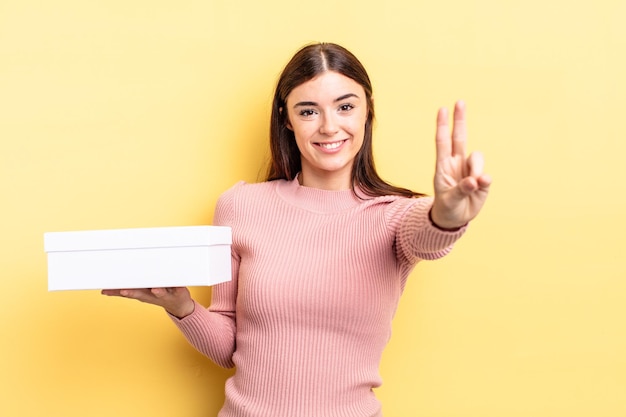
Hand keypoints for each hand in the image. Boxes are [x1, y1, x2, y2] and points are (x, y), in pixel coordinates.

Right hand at [101, 287, 194, 318]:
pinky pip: (179, 288)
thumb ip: (126, 291)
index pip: (128, 293)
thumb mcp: (141, 294)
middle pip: (141, 294)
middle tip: (124, 291)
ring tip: (154, 289)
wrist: (179, 305)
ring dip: (157, 291)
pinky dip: (178, 287)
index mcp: (143, 294)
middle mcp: (152, 295)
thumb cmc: (158, 295)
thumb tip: (105, 290)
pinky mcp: (179, 291)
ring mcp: (166, 294)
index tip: (107, 290)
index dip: (118, 292)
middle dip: (133, 293)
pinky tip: (178, 284)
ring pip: (161, 293)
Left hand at [431, 101, 490, 229]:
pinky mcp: (482, 180)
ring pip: (477, 157)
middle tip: (460, 101)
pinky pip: (486, 175)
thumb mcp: (449, 201)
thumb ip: (461, 190)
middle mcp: (456, 164)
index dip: (442, 126)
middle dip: (459, 119)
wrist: (455, 219)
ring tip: (472, 185)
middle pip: (459, 137)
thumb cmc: (447, 207)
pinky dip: (484, 181)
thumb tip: (475, 180)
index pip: (442, 142)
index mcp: (443, 166)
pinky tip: (480, 187)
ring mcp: (470, 170)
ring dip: (476, 168)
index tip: (442, 109)